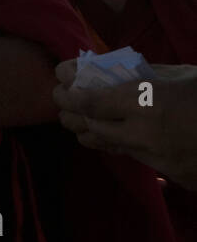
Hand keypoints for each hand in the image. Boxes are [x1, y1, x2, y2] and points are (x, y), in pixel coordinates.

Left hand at [53, 60, 196, 188]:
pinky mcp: (173, 175)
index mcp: (149, 102)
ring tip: (76, 118)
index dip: (69, 92)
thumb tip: (108, 67)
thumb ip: (144, 73)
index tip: (59, 80)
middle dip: (70, 113)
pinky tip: (110, 134)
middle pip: (91, 126)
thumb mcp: (182, 74)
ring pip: (109, 145)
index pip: (90, 101)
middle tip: (60, 100)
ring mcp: (160, 159)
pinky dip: (118, 144)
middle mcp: (148, 134)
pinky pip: (134, 157)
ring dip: (89, 131)